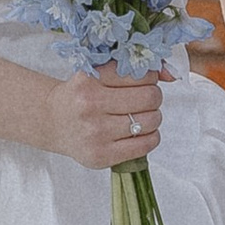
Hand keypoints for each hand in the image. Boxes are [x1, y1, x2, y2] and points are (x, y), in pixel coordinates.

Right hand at [44, 68, 166, 170]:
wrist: (52, 121)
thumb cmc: (81, 94)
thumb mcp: (98, 72)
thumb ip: (134, 68)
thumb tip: (171, 74)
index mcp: (89, 80)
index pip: (142, 74)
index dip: (149, 78)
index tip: (142, 81)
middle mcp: (90, 105)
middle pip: (150, 97)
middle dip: (153, 97)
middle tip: (144, 100)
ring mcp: (95, 133)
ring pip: (151, 121)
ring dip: (153, 117)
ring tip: (139, 116)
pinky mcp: (101, 156)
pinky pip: (145, 145)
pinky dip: (150, 137)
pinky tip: (138, 132)